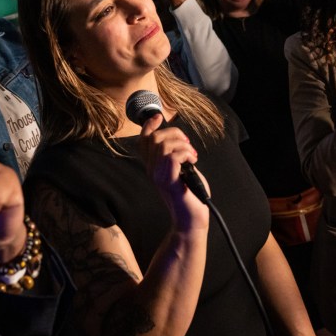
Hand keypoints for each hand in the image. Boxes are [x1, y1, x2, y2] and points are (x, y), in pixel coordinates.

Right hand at [138, 114, 209, 230]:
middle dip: (174, 133)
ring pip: (164, 145)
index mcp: (152, 166)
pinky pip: (173, 156)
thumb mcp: (182, 170)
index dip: (149, 125)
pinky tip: (192, 162)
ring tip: (192, 156)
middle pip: (154, 138)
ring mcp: (158, 176)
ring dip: (183, 145)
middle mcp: (151, 170)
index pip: (143, 141)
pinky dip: (186, 154)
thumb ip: (175, 156)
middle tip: (188, 145)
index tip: (158, 116)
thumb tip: (179, 140)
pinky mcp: (168, 181)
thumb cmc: (190, 195)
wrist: (191, 219)